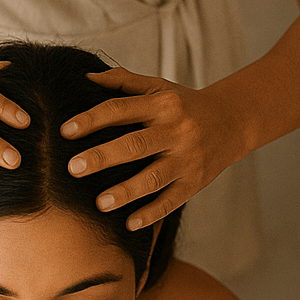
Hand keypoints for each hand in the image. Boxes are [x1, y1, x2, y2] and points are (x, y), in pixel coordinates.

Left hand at [59, 68, 248, 230]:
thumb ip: (124, 82)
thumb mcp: (160, 87)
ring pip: (154, 177)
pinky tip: (129, 223)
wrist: (233, 121)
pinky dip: (151, 214)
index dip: (92, 119)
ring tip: (99, 203)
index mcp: (163, 105)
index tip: (65, 131)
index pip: (121, 110)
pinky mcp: (195, 183)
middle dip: (102, 157)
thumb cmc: (186, 104)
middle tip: (72, 168)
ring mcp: (187, 159)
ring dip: (126, 191)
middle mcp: (176, 131)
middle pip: (135, 145)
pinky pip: (172, 200)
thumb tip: (87, 76)